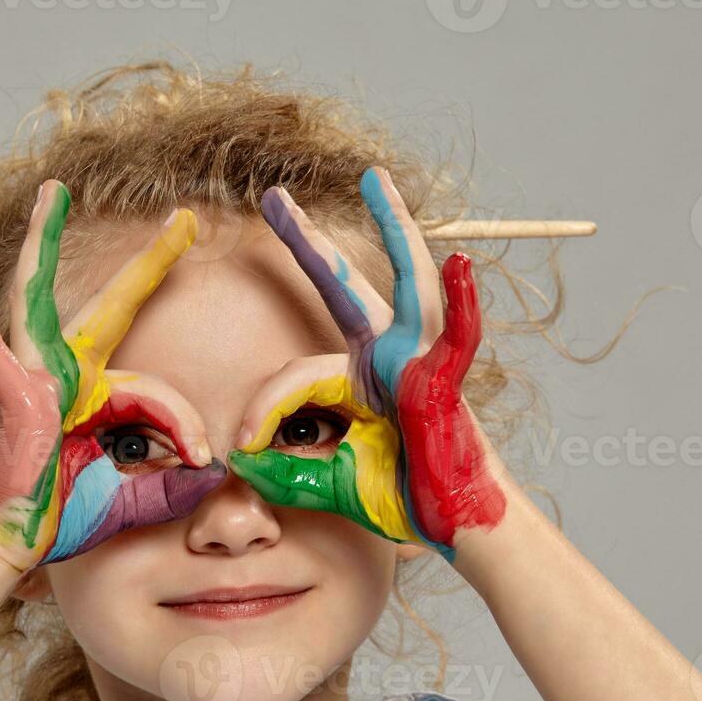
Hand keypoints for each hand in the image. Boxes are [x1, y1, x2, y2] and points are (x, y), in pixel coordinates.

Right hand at [0, 180, 225, 573]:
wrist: (12, 543)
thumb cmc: (63, 518)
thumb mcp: (135, 498)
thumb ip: (173, 486)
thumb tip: (215, 472)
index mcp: (97, 394)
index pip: (157, 392)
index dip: (184, 425)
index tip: (203, 459)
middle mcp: (67, 374)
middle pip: (113, 305)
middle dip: (150, 262)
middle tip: (186, 217)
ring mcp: (36, 378)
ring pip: (42, 299)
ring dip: (45, 243)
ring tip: (53, 192)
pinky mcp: (13, 395)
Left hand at [226, 167, 507, 562]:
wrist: (450, 521)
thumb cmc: (399, 495)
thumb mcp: (326, 481)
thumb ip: (284, 472)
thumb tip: (238, 464)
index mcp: (358, 375)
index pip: (295, 374)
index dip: (263, 409)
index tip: (242, 447)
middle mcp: (387, 355)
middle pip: (342, 286)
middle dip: (306, 241)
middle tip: (274, 197)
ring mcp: (420, 360)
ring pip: (406, 284)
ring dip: (394, 228)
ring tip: (376, 180)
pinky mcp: (445, 382)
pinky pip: (458, 338)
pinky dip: (463, 303)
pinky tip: (459, 264)